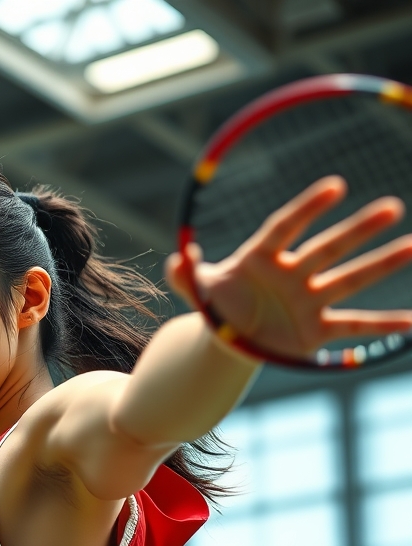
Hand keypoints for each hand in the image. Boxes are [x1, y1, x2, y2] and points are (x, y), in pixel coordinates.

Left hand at [166, 176, 411, 357]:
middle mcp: (293, 274)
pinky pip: (354, 327)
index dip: (308, 209)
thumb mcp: (199, 292)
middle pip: (329, 248)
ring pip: (350, 280)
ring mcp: (309, 301)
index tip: (336, 187)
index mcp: (262, 257)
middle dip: (359, 230)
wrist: (229, 339)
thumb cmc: (217, 307)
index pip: (286, 228)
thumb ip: (188, 278)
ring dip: (382, 264)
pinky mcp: (316, 330)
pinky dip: (382, 326)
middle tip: (392, 207)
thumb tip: (176, 261)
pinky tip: (410, 323)